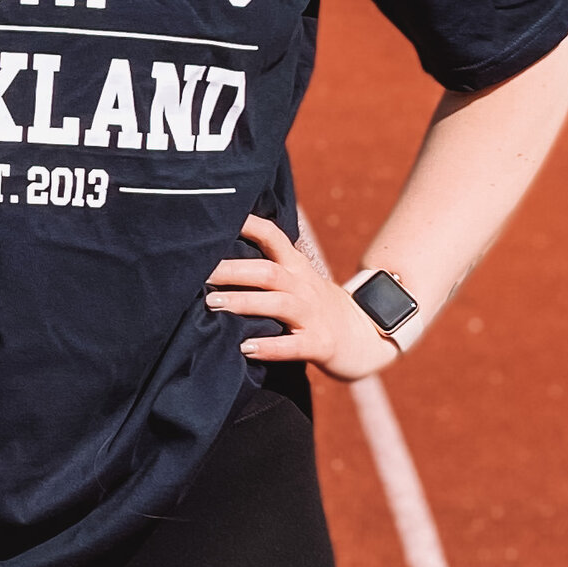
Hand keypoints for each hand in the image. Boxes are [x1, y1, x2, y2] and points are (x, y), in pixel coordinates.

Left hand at [205, 214, 398, 384]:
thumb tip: (219, 258)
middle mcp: (304, 287)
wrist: (366, 337)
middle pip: (268, 271)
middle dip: (232, 270)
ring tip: (213, 304)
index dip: (250, 225)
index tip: (223, 218)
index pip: (274, 237)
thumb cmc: (318, 308)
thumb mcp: (299, 280)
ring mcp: (314, 315)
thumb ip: (270, 267)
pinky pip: (294, 345)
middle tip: (201, 273)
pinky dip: (269, 346)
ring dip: (244, 302)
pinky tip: (245, 348)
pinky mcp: (320, 344)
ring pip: (278, 304)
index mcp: (297, 268)